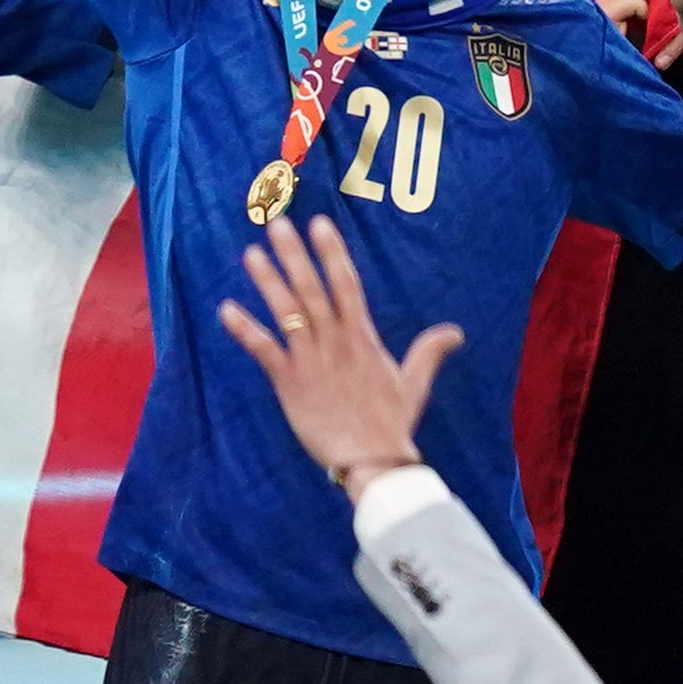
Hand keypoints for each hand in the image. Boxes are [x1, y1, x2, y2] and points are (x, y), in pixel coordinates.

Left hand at [216, 215, 460, 495]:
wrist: (372, 458)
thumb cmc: (392, 422)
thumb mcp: (415, 381)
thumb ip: (429, 351)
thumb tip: (455, 332)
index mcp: (363, 336)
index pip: (346, 283)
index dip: (332, 252)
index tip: (320, 224)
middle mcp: (335, 341)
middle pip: (312, 288)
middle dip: (295, 254)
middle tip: (278, 225)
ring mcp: (311, 360)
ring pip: (287, 311)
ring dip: (268, 281)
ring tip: (252, 253)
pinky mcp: (290, 383)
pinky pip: (264, 350)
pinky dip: (245, 330)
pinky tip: (227, 309)